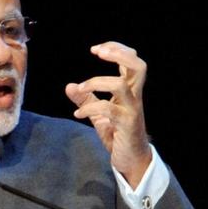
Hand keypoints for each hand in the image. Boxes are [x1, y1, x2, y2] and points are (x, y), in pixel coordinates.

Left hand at [65, 41, 151, 188]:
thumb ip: (86, 99)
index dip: (117, 50)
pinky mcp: (127, 124)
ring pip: (121, 85)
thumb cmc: (117, 133)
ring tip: (80, 89)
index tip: (96, 49)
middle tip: (97, 52)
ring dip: (96, 82)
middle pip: (138, 66)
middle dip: (118, 54)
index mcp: (130, 90)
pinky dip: (89, 109)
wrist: (131, 159)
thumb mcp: (99, 114)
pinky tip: (77, 114)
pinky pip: (108, 110)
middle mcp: (135, 96)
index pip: (132, 61)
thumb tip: (69, 86)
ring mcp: (132, 110)